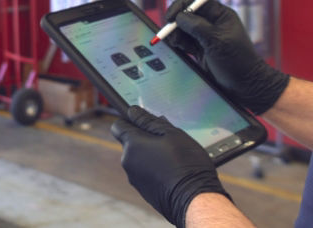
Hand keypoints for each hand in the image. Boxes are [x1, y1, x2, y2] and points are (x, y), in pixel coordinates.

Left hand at [111, 106, 229, 226]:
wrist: (194, 200)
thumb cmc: (186, 164)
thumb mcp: (171, 134)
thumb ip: (149, 120)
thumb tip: (132, 111)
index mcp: (132, 145)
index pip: (118, 125)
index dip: (130, 119)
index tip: (144, 120)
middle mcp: (128, 162)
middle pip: (131, 141)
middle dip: (145, 138)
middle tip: (168, 140)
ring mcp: (134, 178)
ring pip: (139, 157)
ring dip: (151, 153)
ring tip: (173, 157)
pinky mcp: (143, 190)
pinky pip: (145, 172)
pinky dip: (154, 168)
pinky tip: (172, 171)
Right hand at [165, 0, 288, 114]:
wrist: (245, 86)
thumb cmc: (237, 61)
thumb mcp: (216, 41)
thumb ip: (197, 26)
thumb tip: (179, 16)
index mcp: (220, 15)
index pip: (197, 0)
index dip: (181, 5)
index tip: (170, 16)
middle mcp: (212, 23)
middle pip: (187, 14)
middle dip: (176, 23)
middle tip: (170, 34)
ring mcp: (205, 36)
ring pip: (183, 29)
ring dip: (176, 34)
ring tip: (175, 44)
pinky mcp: (200, 50)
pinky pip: (184, 42)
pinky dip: (178, 43)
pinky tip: (177, 48)